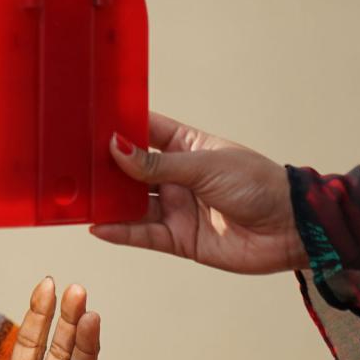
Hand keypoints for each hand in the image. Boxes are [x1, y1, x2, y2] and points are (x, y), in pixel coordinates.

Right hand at [89, 111, 307, 274]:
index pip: (144, 132)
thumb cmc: (257, 184)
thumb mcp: (205, 166)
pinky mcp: (178, 239)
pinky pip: (143, 234)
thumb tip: (116, 148)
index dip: (118, 127)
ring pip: (132, 204)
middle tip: (70, 163)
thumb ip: (157, 163)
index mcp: (186, 146)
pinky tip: (98, 225)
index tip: (86, 121)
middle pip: (131, 171)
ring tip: (76, 195)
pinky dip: (120, 231)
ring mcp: (176, 208)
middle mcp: (176, 176)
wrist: (289, 228)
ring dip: (107, 201)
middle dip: (104, 167)